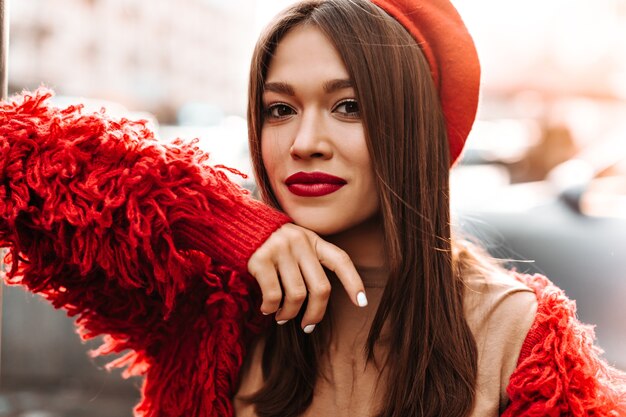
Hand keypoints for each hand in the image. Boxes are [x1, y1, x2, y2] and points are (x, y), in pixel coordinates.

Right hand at [247, 223, 367, 332]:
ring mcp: (280, 250)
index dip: (354, 282)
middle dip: (316, 313)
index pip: (340, 260)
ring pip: (297, 296)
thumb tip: (315, 302)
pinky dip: (271, 309)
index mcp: (312, 239)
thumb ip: (306, 262)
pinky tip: (267, 309)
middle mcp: (300, 243)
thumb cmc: (268, 242)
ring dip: (289, 314)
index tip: (362, 303)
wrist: (234, 223)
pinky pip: (273, 295)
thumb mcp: (293, 242)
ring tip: (281, 317)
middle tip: (307, 326)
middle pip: (321, 288)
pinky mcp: (260, 259)